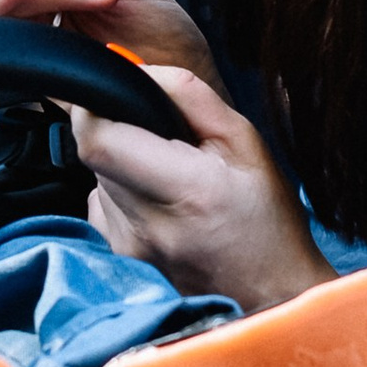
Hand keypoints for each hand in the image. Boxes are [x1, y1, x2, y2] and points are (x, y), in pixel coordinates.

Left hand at [72, 67, 332, 310]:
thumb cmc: (266, 220)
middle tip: (162, 141)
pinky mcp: (118, 262)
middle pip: (94, 155)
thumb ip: (187, 96)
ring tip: (170, 181)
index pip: (97, 139)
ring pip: (96, 180)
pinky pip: (102, 208)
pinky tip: (163, 209)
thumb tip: (134, 69)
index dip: (95, 108)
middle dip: (118, 132)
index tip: (116, 97)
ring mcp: (128, 250)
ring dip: (124, 167)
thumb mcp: (245, 141)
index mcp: (187, 190)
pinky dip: (124, 198)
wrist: (272, 296)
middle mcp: (149, 226)